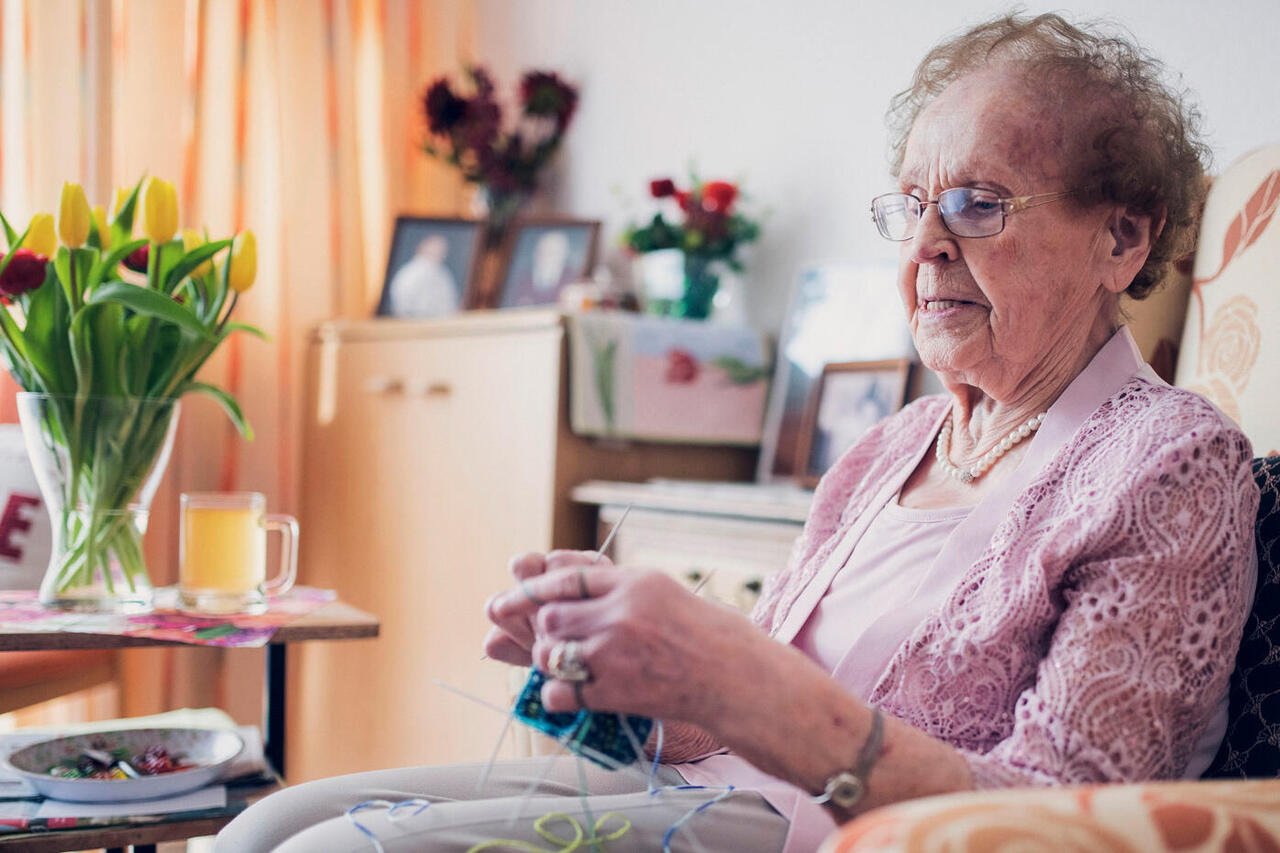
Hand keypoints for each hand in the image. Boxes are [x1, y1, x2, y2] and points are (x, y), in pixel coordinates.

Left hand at [490, 566, 775, 728]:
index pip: (565, 578)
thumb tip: (563, 583)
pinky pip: (562, 692)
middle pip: (551, 616)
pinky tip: (570, 692)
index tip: (507, 599)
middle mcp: (620, 614)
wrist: (732, 675)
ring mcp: (616, 654)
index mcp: (633, 583)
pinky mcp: (616, 691)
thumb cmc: (700, 631)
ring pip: (551, 653)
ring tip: (566, 665)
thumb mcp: (659, 590)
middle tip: (553, 639)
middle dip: (543, 629)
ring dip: (550, 661)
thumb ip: (614, 586)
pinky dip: (558, 694)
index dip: (530, 589)